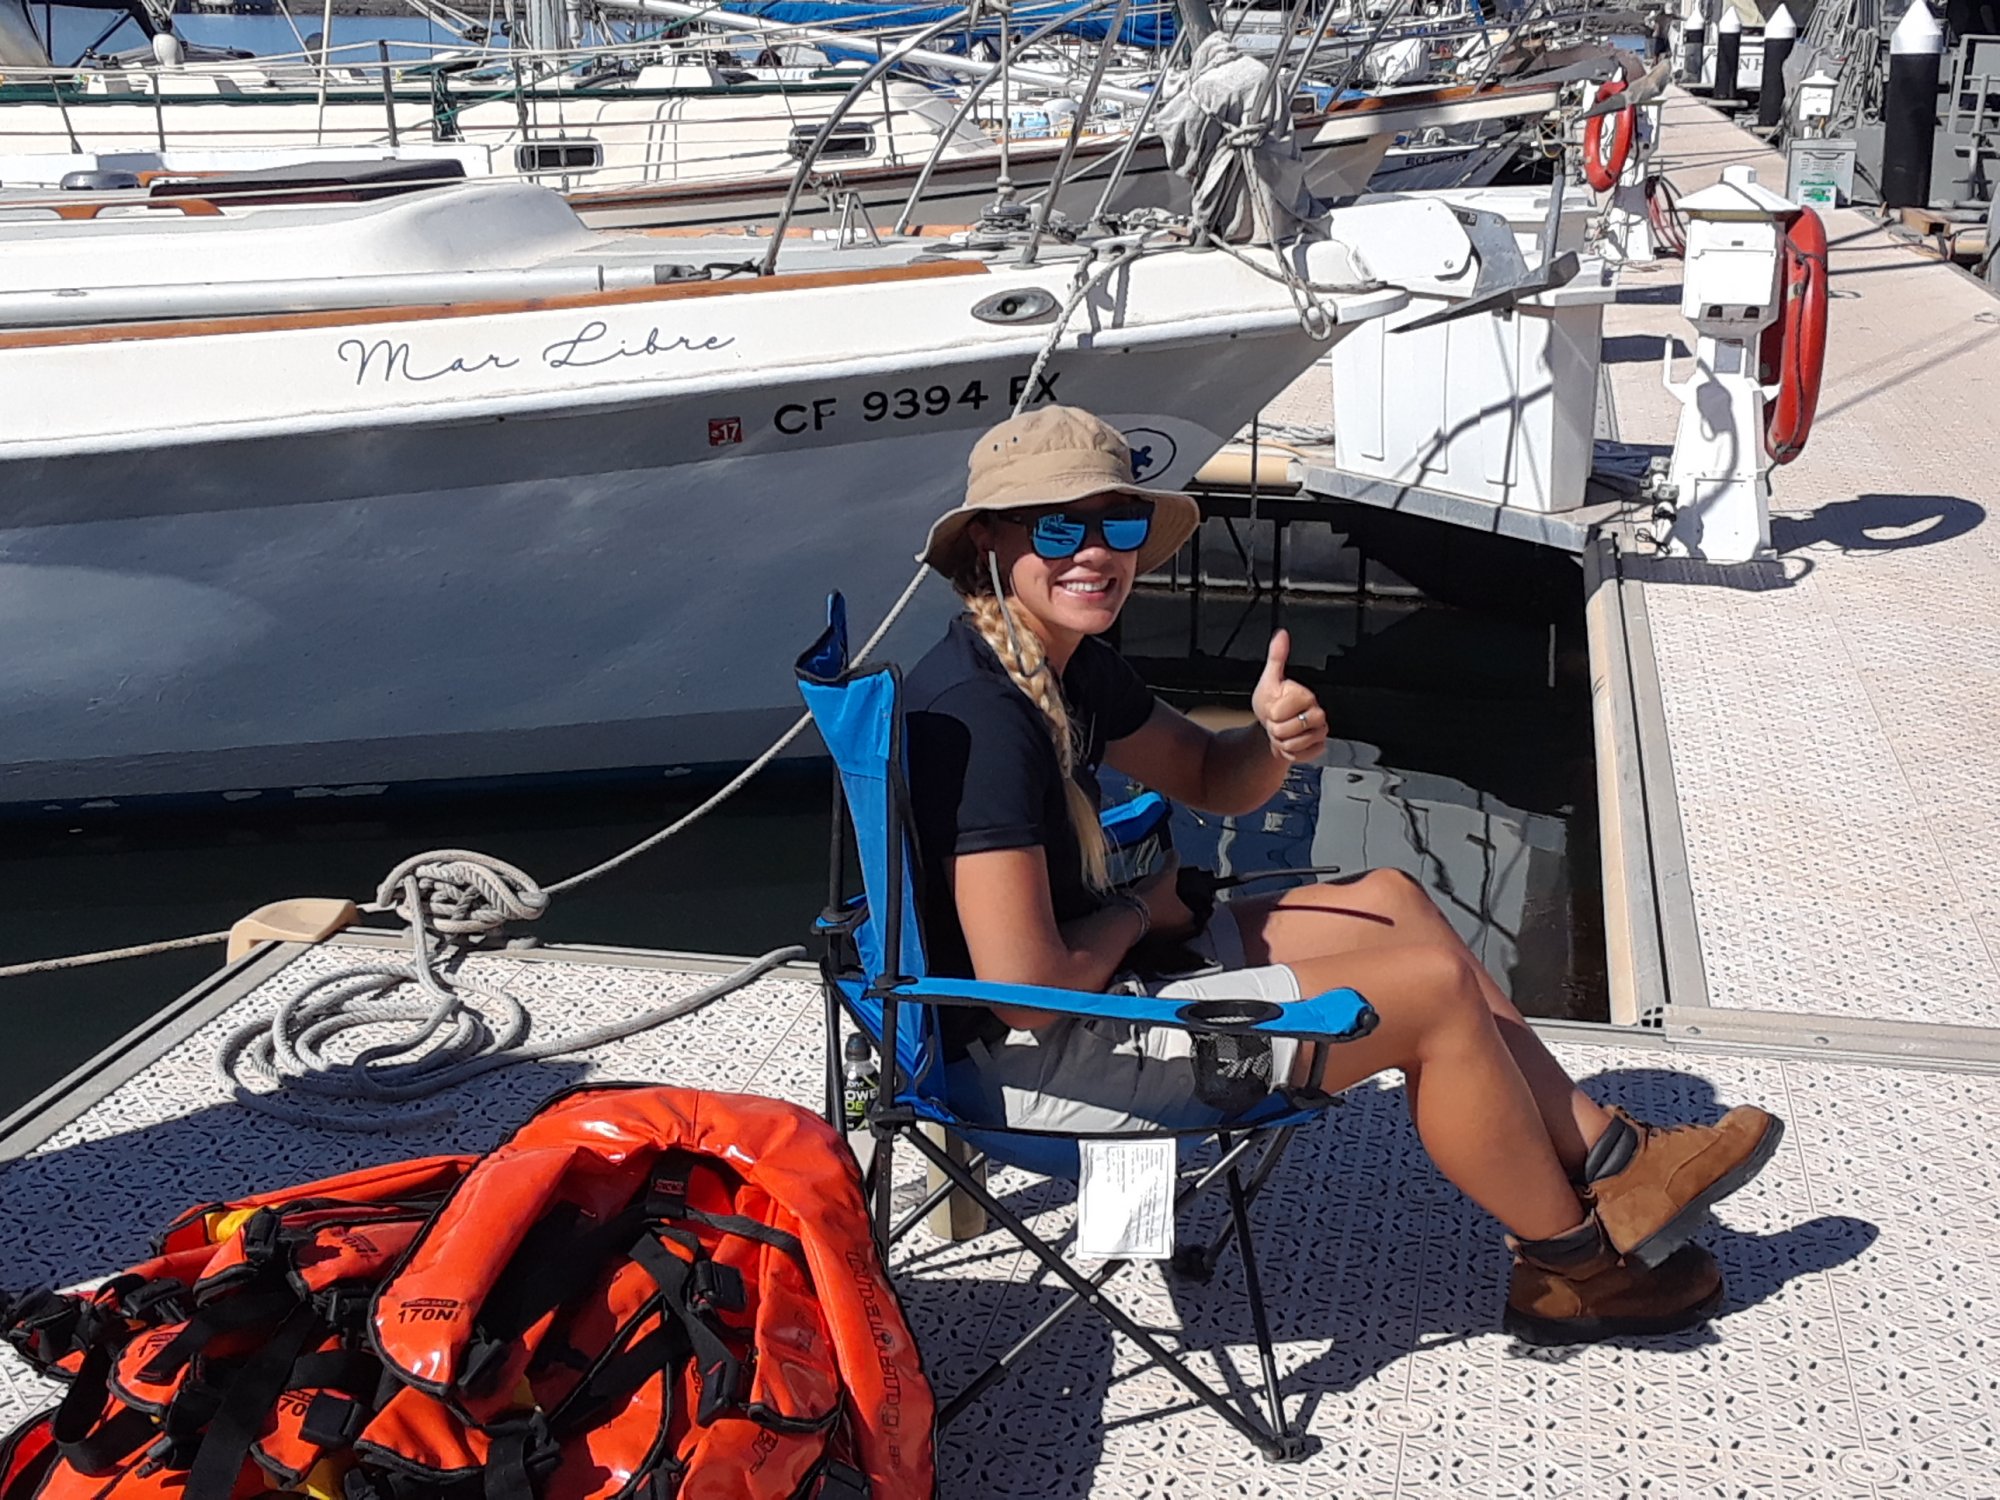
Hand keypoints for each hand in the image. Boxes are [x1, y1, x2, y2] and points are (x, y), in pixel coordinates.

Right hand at [1131, 852, 1197, 940]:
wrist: (1126, 916)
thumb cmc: (1151, 901)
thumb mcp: (1166, 876)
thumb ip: (1172, 863)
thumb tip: (1174, 854)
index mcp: (1190, 920)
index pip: (1200, 911)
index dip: (1196, 900)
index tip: (1191, 894)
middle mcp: (1179, 932)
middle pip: (1184, 919)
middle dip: (1178, 908)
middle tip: (1174, 897)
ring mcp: (1163, 938)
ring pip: (1168, 925)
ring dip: (1165, 916)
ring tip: (1157, 901)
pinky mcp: (1148, 939)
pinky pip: (1153, 929)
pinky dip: (1151, 920)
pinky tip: (1145, 909)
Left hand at [1250, 629, 1326, 763]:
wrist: (1276, 726)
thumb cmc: (1273, 703)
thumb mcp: (1270, 680)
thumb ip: (1276, 657)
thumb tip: (1281, 635)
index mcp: (1306, 695)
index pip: (1280, 712)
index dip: (1271, 714)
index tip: (1274, 708)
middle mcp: (1317, 713)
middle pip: (1286, 730)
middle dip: (1274, 729)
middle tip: (1278, 721)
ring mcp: (1320, 732)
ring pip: (1291, 745)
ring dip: (1280, 742)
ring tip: (1283, 731)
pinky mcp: (1319, 747)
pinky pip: (1298, 756)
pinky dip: (1288, 753)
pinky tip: (1290, 742)